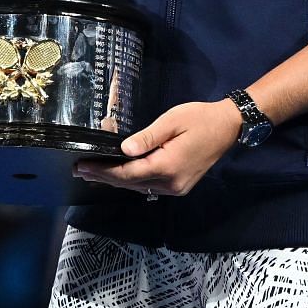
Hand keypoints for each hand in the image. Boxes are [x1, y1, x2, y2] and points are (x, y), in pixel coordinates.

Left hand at [73, 99, 243, 198]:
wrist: (229, 127)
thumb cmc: (200, 119)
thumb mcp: (171, 122)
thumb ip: (147, 137)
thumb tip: (123, 150)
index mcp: (168, 166)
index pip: (127, 173)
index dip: (103, 171)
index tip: (82, 166)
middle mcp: (171, 183)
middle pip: (131, 183)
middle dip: (104, 177)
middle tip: (79, 171)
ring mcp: (177, 187)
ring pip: (139, 187)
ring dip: (116, 181)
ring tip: (92, 174)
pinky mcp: (180, 185)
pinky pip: (150, 186)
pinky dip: (131, 181)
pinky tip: (119, 176)